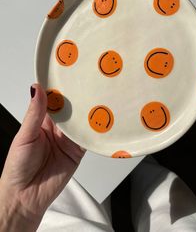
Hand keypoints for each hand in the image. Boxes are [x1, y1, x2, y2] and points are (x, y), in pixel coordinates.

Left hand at [0, 84, 84, 230]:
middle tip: (89, 82)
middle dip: (78, 97)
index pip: (54, 99)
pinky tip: (100, 121)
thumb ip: (34, 114)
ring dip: (88, 112)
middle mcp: (57, 128)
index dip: (61, 88)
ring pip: (81, 121)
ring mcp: (69, 139)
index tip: (69, 74)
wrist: (25, 197)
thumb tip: (36, 89)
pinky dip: (94, 131)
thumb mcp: (25, 136)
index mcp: (43, 120)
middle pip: (71, 108)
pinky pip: (88, 138)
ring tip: (97, 97)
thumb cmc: (18, 167)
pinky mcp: (78, 151)